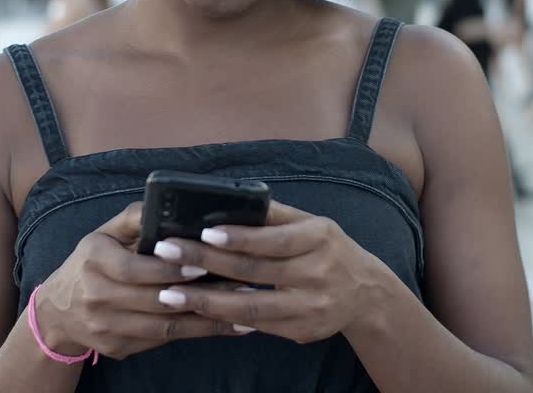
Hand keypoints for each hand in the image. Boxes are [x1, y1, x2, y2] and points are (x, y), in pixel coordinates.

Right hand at [34, 202, 245, 360]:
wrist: (58, 312)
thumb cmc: (91, 263)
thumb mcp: (104, 234)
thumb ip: (134, 218)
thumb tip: (166, 204)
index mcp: (93, 260)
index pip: (133, 268)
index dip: (169, 269)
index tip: (202, 264)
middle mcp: (96, 297)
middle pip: (154, 301)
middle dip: (198, 295)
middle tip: (239, 286)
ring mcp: (106, 328)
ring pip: (163, 328)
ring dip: (206, 321)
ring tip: (243, 311)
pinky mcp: (118, 349)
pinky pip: (162, 342)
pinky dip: (195, 334)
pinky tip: (222, 325)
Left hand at [147, 201, 388, 344]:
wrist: (366, 293)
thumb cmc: (327, 249)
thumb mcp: (311, 223)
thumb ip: (273, 215)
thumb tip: (228, 201)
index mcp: (320, 238)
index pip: (275, 239)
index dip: (239, 237)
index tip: (203, 232)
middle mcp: (319, 274)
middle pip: (256, 271)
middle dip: (206, 263)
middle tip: (166, 255)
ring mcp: (312, 307)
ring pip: (252, 306)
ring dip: (206, 300)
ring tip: (170, 293)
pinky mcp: (304, 332)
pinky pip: (259, 325)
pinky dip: (226, 317)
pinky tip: (197, 311)